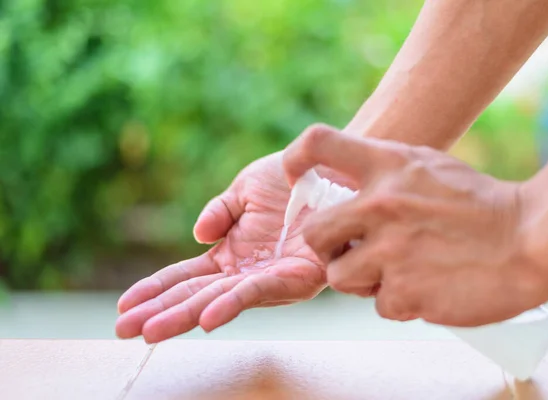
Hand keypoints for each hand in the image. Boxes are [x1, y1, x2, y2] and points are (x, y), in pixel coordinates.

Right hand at [116, 152, 328, 342]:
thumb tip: (197, 236)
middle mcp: (246, 270)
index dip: (154, 290)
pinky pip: (259, 290)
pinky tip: (206, 317)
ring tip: (151, 331)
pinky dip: (231, 304)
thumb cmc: (291, 181)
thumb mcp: (245, 189)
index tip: (124, 306)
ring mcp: (268, 277)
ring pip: (219, 299)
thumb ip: (219, 212)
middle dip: (159, 313)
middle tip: (123, 330)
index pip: (185, 275)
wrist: (332, 168)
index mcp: (231, 252)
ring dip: (184, 316)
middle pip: (195, 294)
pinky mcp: (295, 277)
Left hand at [283, 124, 547, 326]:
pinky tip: (423, 286)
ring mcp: (391, 251)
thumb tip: (341, 186)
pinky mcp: (405, 293)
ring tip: (395, 271)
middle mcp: (380, 205)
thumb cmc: (476, 202)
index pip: (318, 143)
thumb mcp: (425, 165)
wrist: (528, 239)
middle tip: (350, 250)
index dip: (296, 158)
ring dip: (361, 280)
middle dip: (327, 248)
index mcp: (386, 166)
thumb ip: (382, 172)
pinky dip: (396, 301)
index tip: (293, 175)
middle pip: (312, 233)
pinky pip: (379, 304)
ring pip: (339, 277)